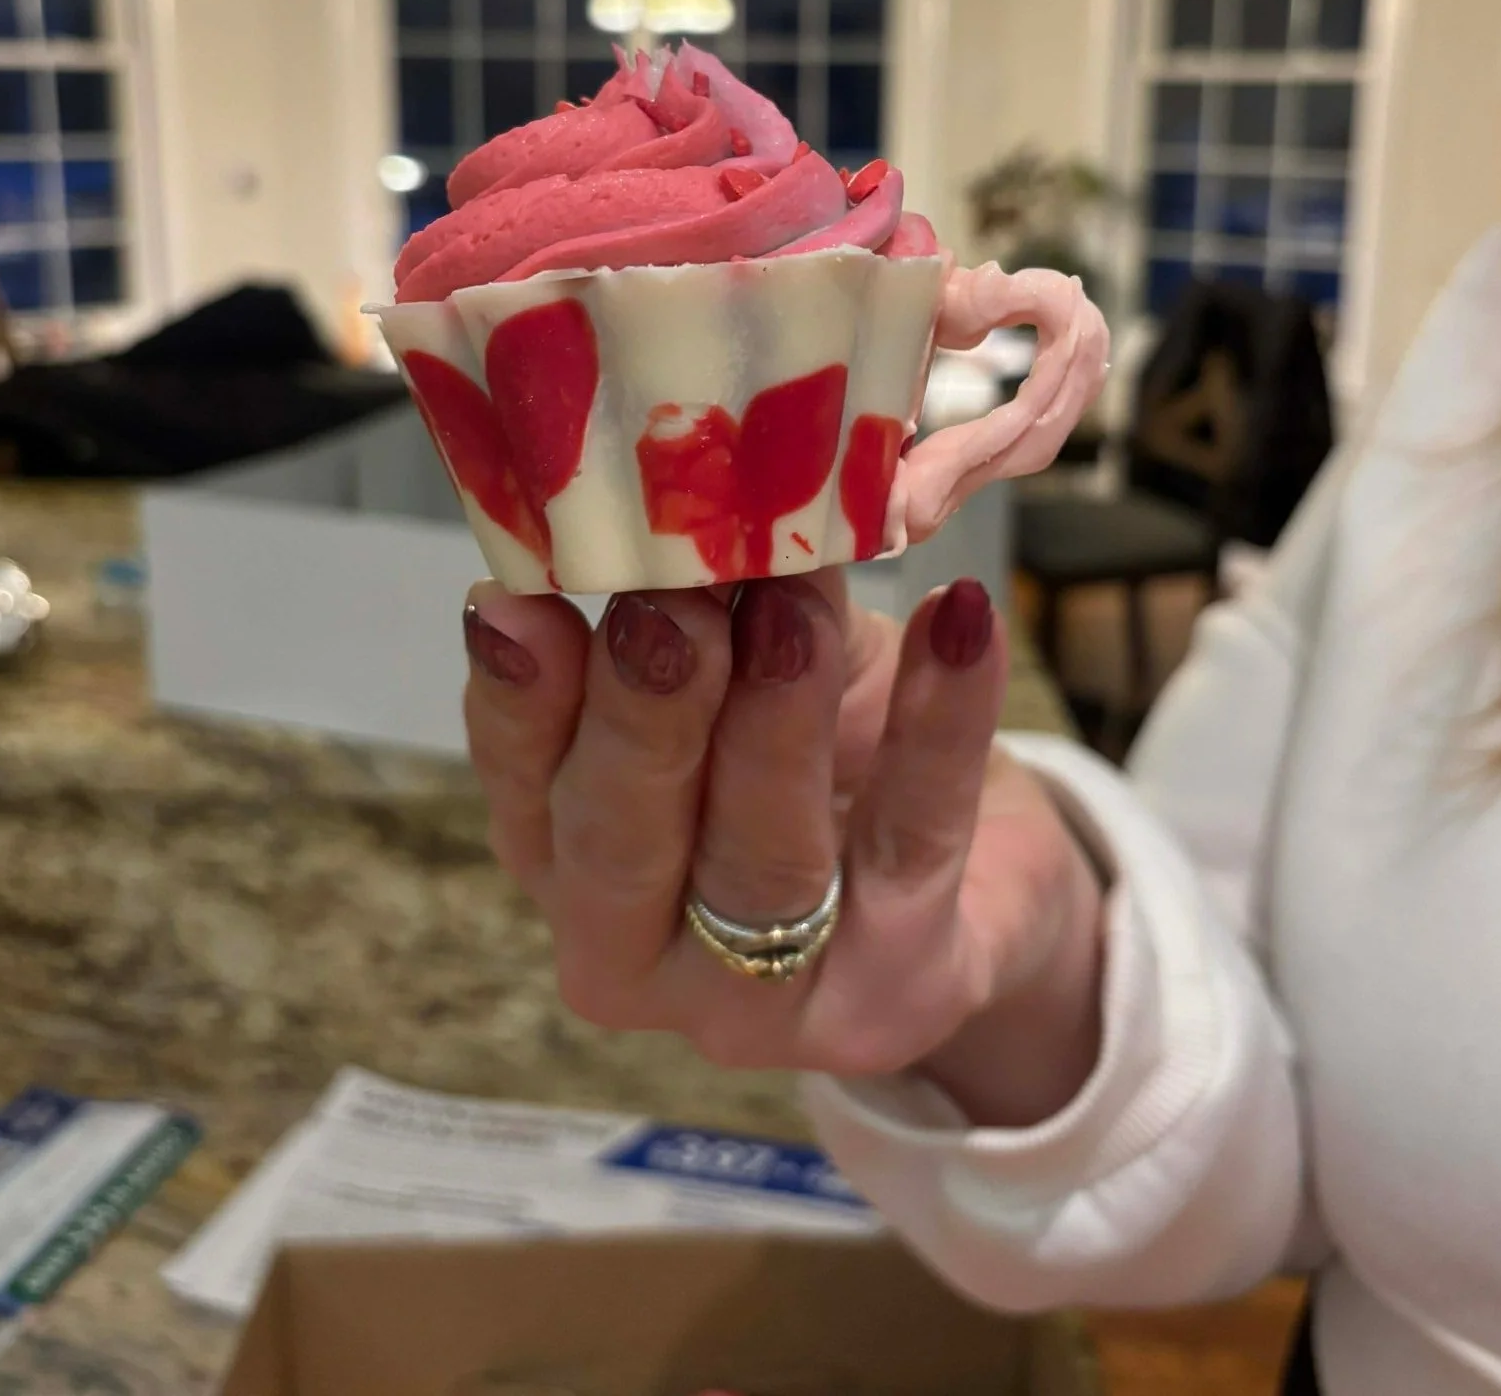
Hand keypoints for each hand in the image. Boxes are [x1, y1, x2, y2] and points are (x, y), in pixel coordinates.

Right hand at [463, 572, 1103, 1124]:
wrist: (984, 879)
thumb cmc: (832, 752)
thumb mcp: (762, 662)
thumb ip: (725, 601)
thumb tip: (711, 502)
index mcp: (568, 858)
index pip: (522, 782)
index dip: (516, 698)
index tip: (520, 599)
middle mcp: (637, 951)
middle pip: (618, 846)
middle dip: (640, 717)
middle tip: (669, 610)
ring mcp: (765, 997)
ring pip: (756, 867)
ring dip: (772, 728)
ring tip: (795, 612)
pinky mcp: (899, 988)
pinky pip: (915, 840)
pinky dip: (939, 722)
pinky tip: (960, 620)